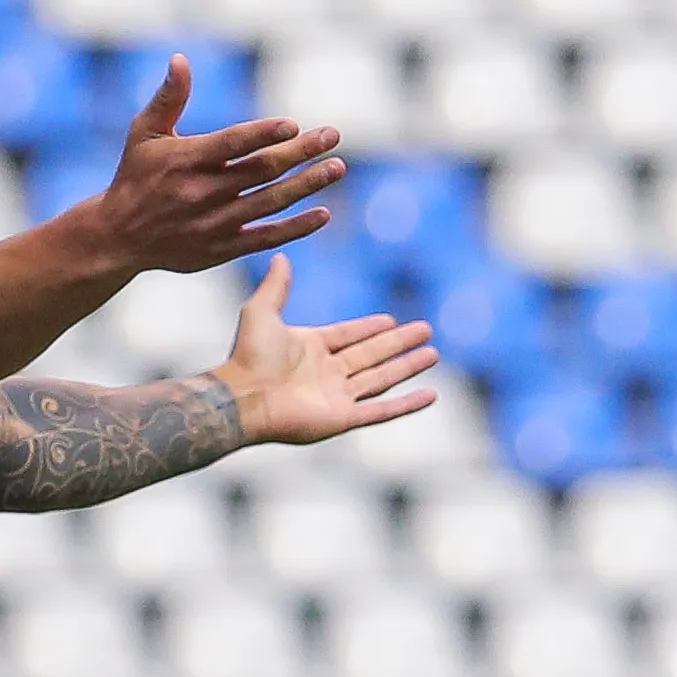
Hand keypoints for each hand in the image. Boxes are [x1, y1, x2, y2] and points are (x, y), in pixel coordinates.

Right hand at [85, 55, 346, 275]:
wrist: (118, 237)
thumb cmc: (135, 175)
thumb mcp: (143, 133)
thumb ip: (168, 97)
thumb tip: (181, 59)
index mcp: (187, 159)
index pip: (233, 144)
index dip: (264, 133)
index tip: (294, 123)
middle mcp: (203, 192)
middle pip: (262, 170)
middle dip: (301, 152)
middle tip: (333, 136)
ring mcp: (215, 223)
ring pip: (270, 202)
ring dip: (308, 185)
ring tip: (337, 168)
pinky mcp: (222, 249)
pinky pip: (265, 237)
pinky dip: (296, 228)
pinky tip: (323, 213)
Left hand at [215, 257, 437, 446]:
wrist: (244, 396)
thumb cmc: (248, 356)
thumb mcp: (261, 311)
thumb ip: (276, 286)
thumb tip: (281, 257)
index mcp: (311, 348)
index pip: (350, 335)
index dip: (371, 328)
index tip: (391, 319)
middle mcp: (327, 372)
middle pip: (372, 354)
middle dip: (400, 343)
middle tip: (426, 330)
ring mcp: (337, 397)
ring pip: (382, 379)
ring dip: (408, 366)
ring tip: (433, 353)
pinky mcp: (343, 418)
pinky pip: (382, 411)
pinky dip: (407, 405)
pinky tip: (431, 395)